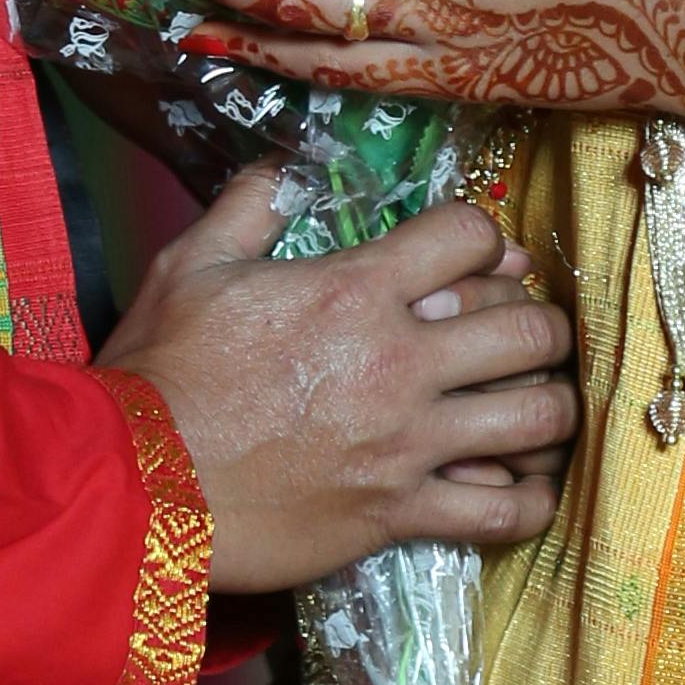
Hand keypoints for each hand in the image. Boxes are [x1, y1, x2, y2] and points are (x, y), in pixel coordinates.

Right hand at [98, 174, 577, 595]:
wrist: (132, 486)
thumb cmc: (160, 374)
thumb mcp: (191, 266)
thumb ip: (250, 207)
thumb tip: (286, 170)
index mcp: (354, 291)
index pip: (469, 235)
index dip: (484, 235)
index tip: (474, 255)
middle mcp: (398, 364)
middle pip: (528, 328)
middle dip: (540, 321)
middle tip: (523, 331)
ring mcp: (407, 444)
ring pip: (536, 417)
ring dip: (552, 405)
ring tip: (538, 403)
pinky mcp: (399, 514)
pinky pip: (503, 511)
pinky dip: (530, 498)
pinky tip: (526, 483)